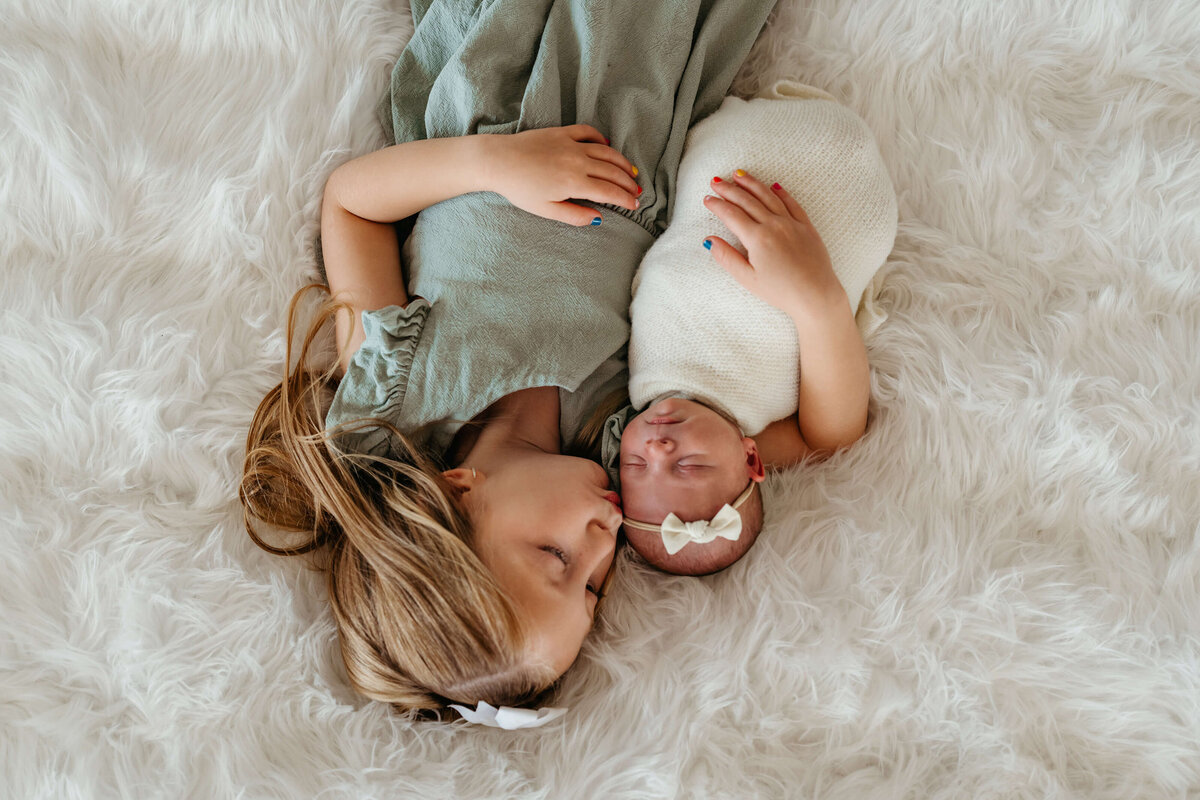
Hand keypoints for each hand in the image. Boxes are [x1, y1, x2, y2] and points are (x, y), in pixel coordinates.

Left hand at [487, 124, 640, 225]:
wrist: (499, 161)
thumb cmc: (520, 189)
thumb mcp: (546, 210)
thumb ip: (574, 215)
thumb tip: (598, 218)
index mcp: (575, 183)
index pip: (610, 192)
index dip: (626, 199)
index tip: (635, 205)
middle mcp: (578, 161)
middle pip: (613, 172)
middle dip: (629, 183)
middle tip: (637, 192)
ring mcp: (572, 144)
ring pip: (607, 152)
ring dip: (622, 163)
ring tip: (631, 172)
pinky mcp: (563, 132)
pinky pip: (589, 133)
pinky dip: (601, 140)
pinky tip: (607, 147)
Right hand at [702, 170, 844, 317]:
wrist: (816, 295)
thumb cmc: (781, 291)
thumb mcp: (748, 279)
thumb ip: (727, 257)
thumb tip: (709, 241)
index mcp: (757, 238)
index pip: (731, 215)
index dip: (717, 205)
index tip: (707, 198)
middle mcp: (774, 225)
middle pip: (747, 200)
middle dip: (729, 189)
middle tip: (716, 181)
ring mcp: (792, 223)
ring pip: (768, 196)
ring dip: (751, 183)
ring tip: (738, 174)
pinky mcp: (806, 226)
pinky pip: (792, 203)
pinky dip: (781, 192)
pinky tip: (772, 186)